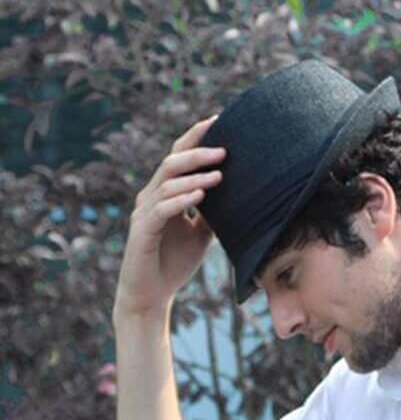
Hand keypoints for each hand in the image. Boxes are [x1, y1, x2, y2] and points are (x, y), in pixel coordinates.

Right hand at [114, 116, 225, 317]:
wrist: (152, 295)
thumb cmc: (174, 263)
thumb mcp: (201, 234)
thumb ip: (212, 213)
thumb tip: (240, 195)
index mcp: (164, 193)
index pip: (179, 157)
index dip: (197, 138)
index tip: (221, 124)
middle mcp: (151, 197)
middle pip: (172, 162)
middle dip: (198, 152)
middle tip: (225, 149)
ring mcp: (144, 213)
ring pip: (167, 183)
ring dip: (195, 176)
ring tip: (220, 174)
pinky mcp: (142, 232)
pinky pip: (161, 209)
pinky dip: (181, 200)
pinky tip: (201, 196)